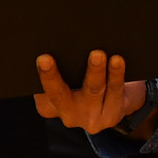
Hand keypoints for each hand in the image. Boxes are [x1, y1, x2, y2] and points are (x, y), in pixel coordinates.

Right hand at [33, 50, 148, 134]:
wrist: (112, 101)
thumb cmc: (79, 81)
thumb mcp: (63, 80)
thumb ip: (58, 66)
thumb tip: (52, 39)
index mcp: (48, 106)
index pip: (42, 90)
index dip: (43, 75)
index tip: (41, 58)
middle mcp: (67, 115)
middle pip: (59, 95)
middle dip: (54, 77)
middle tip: (50, 57)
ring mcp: (90, 117)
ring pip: (92, 91)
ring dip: (94, 72)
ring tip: (96, 54)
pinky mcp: (112, 114)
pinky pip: (114, 91)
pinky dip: (116, 75)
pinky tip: (116, 60)